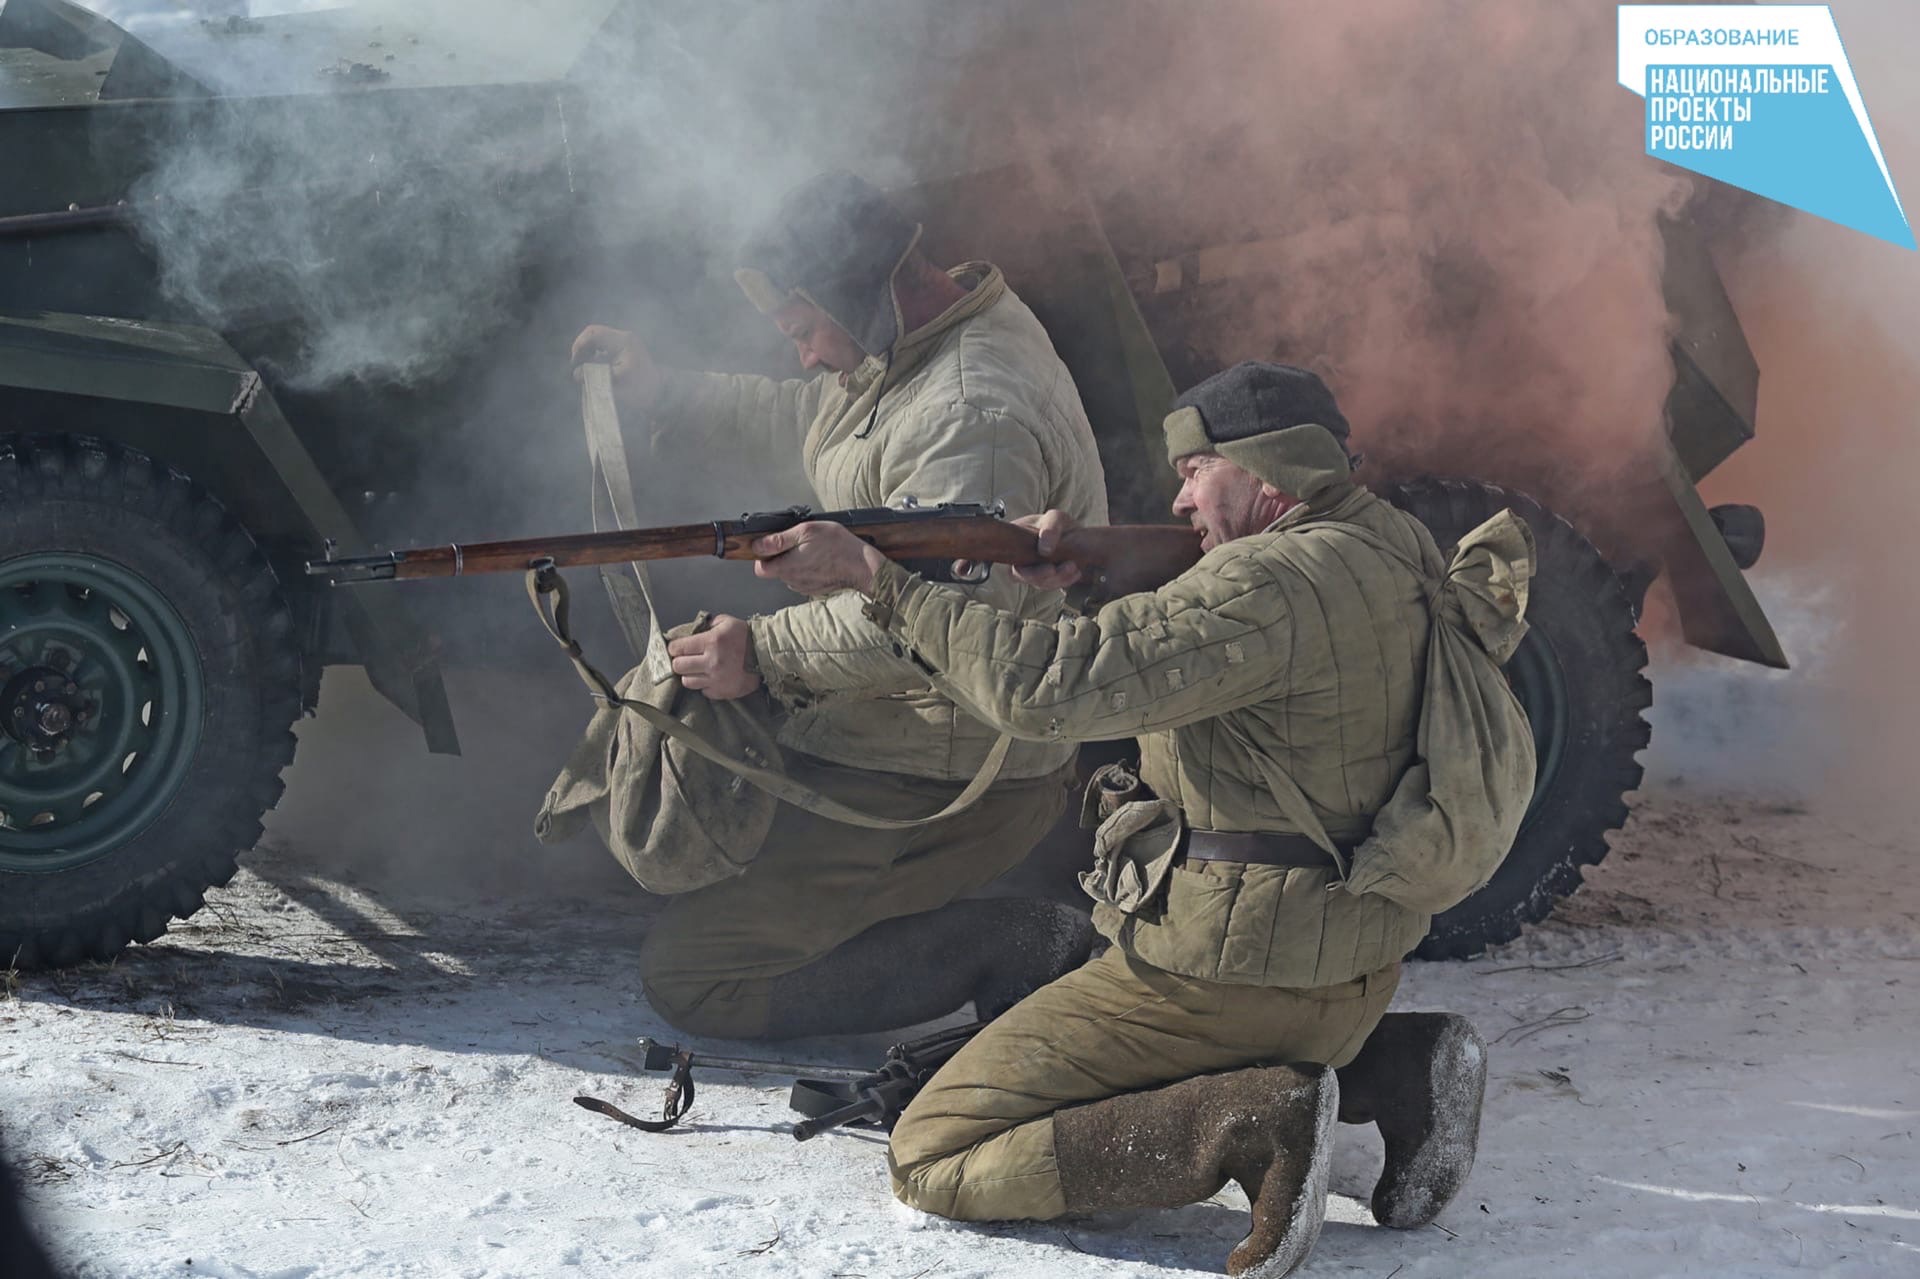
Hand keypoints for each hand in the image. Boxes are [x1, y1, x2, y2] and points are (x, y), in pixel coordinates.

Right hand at [570, 325, 662, 411]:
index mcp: (624, 341)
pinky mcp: (622, 348)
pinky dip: (593, 354)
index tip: (575, 362)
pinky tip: (592, 368)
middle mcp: (623, 337)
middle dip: (582, 347)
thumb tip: (576, 373)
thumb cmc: (640, 389)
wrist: (658, 393)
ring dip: (587, 351)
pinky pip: (602, 345)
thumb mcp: (617, 384)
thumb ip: (595, 377)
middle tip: (577, 364)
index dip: (580, 345)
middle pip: (594, 333)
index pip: (594, 334)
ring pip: (596, 339)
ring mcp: (623, 341)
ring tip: (583, 367)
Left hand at [666, 614, 759, 698]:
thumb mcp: (727, 622)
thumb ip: (708, 625)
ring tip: (698, 670)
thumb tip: (692, 631)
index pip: (677, 648)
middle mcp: (711, 662)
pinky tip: (711, 678)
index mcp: (711, 642)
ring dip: (690, 675)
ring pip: (687, 682)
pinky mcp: (722, 692)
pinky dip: (704, 685)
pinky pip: (703, 691)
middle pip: (678, 666)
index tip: (677, 648)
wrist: (766, 656)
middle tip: (686, 659)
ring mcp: (716, 680)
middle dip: (680, 661)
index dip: (674, 647)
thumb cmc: (746, 637)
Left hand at [751, 522, 887, 595]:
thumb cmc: (837, 546)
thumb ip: (779, 540)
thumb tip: (757, 545)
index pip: (760, 568)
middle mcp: (792, 581)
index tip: (773, 544)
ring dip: (795, 562)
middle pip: (775, 570)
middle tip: (798, 542)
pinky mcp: (814, 588)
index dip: (763, 555)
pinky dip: (807, 568)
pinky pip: (803, 578)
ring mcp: (803, 587)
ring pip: (789, 573)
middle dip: (781, 556)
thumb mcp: (806, 532)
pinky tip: (819, 559)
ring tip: (812, 549)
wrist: (862, 566)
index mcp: (786, 567)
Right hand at [1010, 509, 1083, 589]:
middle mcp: (1018, 558)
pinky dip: (1064, 581)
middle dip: (1041, 575)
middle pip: (1021, 575)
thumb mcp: (1055, 518)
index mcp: (1014, 540)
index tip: (1045, 561)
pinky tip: (1076, 573)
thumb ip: (1050, 529)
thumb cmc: (1059, 524)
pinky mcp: (1044, 578)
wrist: (1075, 535)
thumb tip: (1043, 550)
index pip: (1007, 557)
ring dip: (1056, 578)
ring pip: (1038, 583)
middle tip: (1058, 567)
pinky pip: (1050, 585)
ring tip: (1072, 566)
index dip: (1021, 567)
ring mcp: (1031, 570)